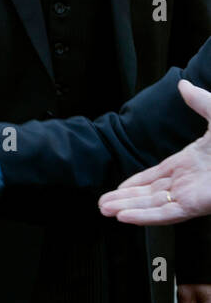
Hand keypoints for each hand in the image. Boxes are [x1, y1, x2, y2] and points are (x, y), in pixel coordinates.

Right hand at [98, 79, 210, 224]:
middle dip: (125, 198)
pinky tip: (125, 217)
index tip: (118, 187)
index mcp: (192, 162)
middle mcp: (190, 181)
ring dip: (128, 208)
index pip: (157, 175)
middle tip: (102, 204)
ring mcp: (193, 194)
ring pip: (153, 205)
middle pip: (150, 194)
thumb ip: (200, 102)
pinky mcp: (197, 204)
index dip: (136, 182)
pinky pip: (166, 213)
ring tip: (104, 210)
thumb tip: (184, 85)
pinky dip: (144, 216)